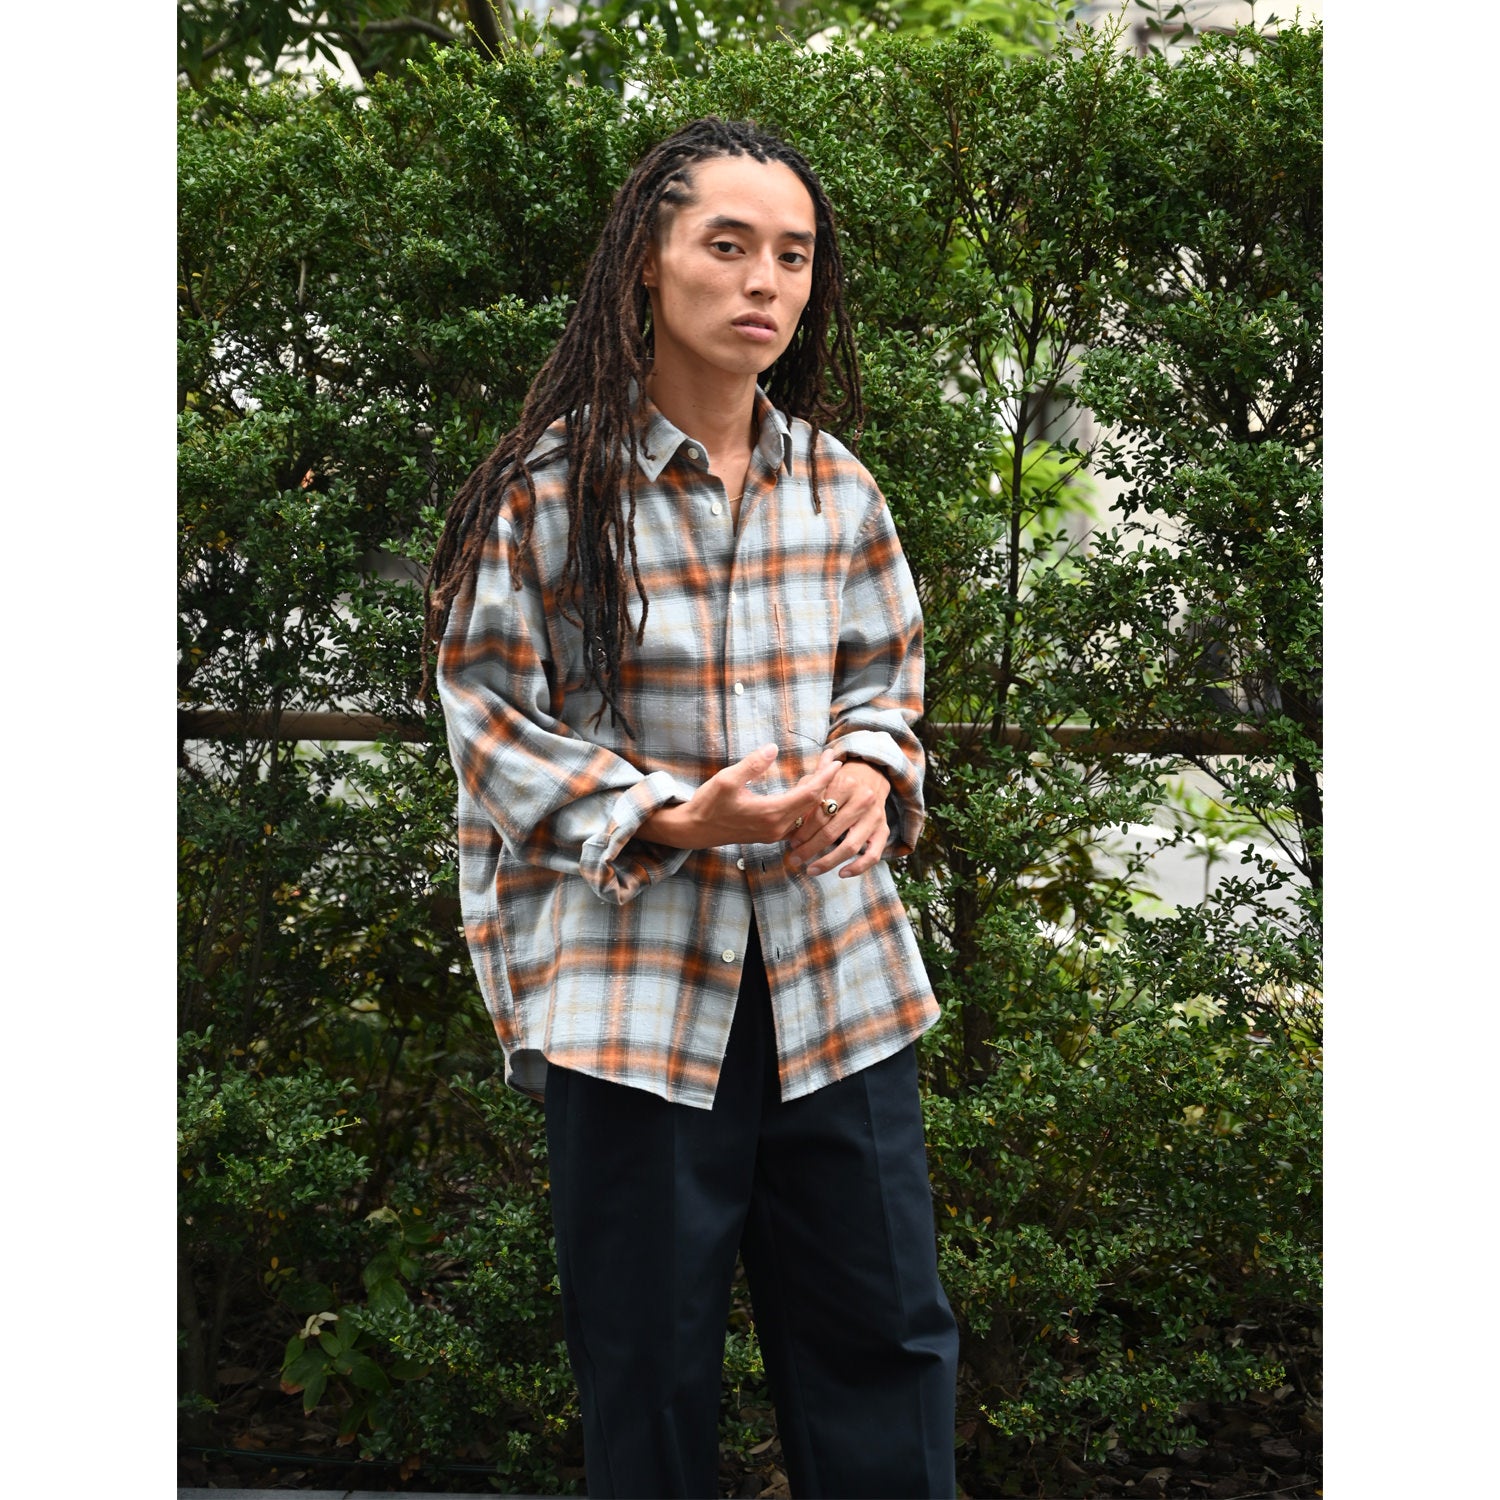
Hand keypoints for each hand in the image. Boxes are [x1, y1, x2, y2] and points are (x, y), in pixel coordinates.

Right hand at [639, 745, 841, 850]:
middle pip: (813, 803)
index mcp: (771, 814)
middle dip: (825, 780)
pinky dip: (805, 802)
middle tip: (831, 758)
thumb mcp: (726, 780)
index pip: (809, 794)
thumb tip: (773, 748)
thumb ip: (752, 764)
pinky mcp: (770, 833)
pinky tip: (804, 786)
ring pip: (806, 812)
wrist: (694, 830)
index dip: (824, 777)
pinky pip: (797, 818)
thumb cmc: (708, 804)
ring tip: (822, 769)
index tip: (836, 760)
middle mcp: (778, 827)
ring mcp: (775, 833)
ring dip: (816, 791)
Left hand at [786, 752, 890, 878]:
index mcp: (845, 784)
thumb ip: (808, 794)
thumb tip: (791, 821)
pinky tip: (842, 873)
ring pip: (850, 846)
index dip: (803, 831)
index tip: (791, 843)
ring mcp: (875, 817)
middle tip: (795, 859)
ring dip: (828, 862)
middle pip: (832, 832)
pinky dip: (858, 867)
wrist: (872, 775)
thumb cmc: (840, 780)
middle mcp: (863, 800)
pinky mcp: (884, 830)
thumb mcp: (823, 778)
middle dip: (810, 849)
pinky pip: (873, 855)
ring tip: (811, 870)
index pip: (820, 814)